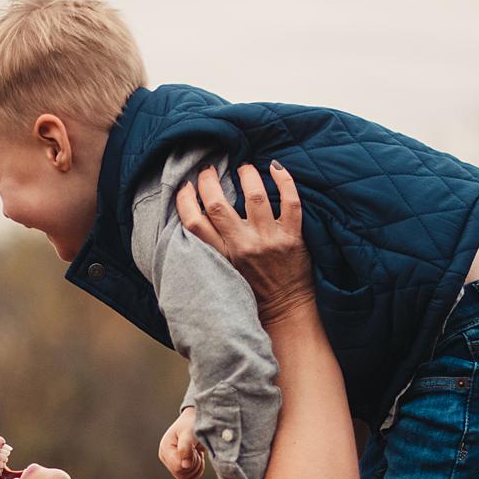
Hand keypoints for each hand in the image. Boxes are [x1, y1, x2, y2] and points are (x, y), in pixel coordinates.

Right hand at [158, 408, 205, 478]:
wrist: (195, 421)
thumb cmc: (192, 424)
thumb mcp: (189, 432)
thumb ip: (186, 447)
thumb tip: (185, 466)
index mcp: (165, 448)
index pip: (178, 467)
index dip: (191, 461)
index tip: (194, 448)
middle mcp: (166, 457)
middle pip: (182, 474)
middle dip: (194, 464)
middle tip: (196, 450)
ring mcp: (171, 463)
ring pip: (185, 478)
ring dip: (196, 467)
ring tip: (197, 452)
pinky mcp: (178, 467)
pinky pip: (187, 478)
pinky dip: (196, 471)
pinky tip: (197, 458)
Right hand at [176, 161, 314, 325]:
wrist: (284, 311)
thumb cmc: (252, 292)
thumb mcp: (223, 273)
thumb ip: (210, 250)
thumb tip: (195, 219)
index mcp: (221, 257)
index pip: (194, 223)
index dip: (185, 199)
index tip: (186, 186)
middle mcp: (242, 246)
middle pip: (218, 204)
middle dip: (209, 180)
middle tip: (210, 169)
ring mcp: (268, 240)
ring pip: (254, 195)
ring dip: (246, 174)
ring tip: (243, 168)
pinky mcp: (292, 237)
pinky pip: (290, 201)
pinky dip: (284, 180)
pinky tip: (275, 167)